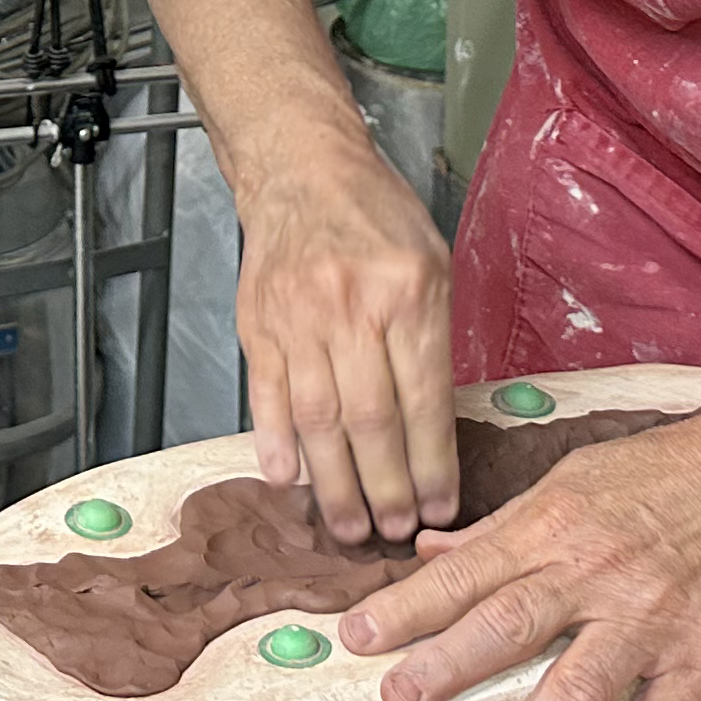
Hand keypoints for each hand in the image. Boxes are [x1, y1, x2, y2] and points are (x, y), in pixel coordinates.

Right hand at [231, 124, 458, 546]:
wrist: (302, 168)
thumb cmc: (376, 217)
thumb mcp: (432, 264)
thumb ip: (431, 341)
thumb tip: (432, 432)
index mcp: (408, 293)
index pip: (424, 400)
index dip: (433, 465)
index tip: (443, 509)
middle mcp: (351, 307)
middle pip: (371, 420)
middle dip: (387, 488)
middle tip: (397, 532)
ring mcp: (298, 317)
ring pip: (317, 419)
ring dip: (334, 484)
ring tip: (350, 527)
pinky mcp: (257, 324)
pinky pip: (266, 395)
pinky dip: (274, 442)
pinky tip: (288, 481)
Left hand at [337, 407, 700, 700]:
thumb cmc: (672, 472)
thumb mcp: (577, 479)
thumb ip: (503, 527)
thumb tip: (430, 551)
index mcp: (557, 523)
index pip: (467, 571)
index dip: (407, 606)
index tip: (355, 637)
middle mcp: (598, 571)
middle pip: (509, 624)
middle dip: (446, 665)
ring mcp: (653, 615)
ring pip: (582, 684)